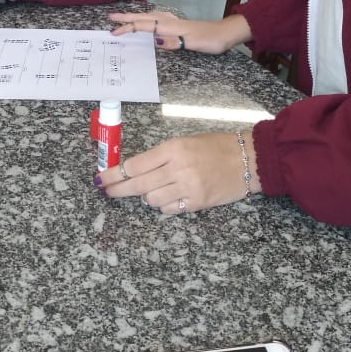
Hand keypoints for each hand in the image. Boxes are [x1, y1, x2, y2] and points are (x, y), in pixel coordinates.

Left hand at [97, 132, 260, 214]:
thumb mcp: (185, 141)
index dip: (115, 173)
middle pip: (138, 184)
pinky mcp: (197, 203)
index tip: (102, 178)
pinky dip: (164, 206)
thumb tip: (136, 170)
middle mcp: (178, 168)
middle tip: (106, 192)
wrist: (248, 159)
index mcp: (173, 148)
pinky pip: (169, 210)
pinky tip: (168, 198)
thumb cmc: (216, 145)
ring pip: (152, 200)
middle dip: (118, 189)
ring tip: (150, 190)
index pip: (136, 164)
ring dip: (146, 197)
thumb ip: (162, 155)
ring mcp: (188, 188)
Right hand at [109, 10, 251, 54]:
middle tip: (110, 18)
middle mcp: (169, 21)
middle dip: (127, 18)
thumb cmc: (210, 40)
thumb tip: (154, 39)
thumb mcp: (193, 43)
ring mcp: (173, 22)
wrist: (224, 34)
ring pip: (149, 17)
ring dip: (135, 18)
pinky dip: (146, 19)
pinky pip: (156, 20)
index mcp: (169, 26)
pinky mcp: (177, 25)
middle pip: (143, 18)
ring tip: (123, 18)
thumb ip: (174, 42)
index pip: (144, 25)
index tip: (113, 32)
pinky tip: (147, 21)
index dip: (128, 28)